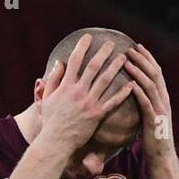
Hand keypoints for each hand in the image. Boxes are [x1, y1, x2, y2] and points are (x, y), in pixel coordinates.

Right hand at [36, 33, 133, 159]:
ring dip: (115, 67)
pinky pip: (112, 102)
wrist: (56, 141)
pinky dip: (122, 93)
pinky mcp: (97, 115)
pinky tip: (131, 85)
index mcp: (66, 86)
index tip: (88, 37)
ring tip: (123, 58)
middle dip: (103, 53)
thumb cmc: (51, 120)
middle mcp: (79, 92)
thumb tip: (59, 62)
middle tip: (112, 43)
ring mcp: (89, 103)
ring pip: (105, 81)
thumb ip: (53, 79)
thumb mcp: (47, 97)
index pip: (75, 60)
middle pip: (93, 67)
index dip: (82, 46)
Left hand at [126, 44, 174, 161]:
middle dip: (143, 59)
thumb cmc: (153, 140)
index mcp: (163, 98)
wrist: (163, 158)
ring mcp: (160, 110)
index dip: (147, 58)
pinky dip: (139, 92)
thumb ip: (145, 105)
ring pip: (151, 85)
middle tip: (130, 48)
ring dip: (138, 71)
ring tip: (127, 61)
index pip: (156, 72)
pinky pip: (146, 103)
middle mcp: (164, 100)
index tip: (137, 47)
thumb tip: (133, 95)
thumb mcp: (150, 118)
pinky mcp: (154, 121)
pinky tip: (130, 84)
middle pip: (155, 73)